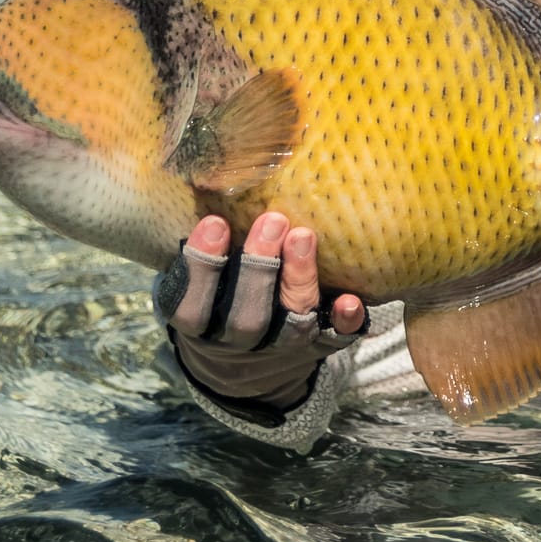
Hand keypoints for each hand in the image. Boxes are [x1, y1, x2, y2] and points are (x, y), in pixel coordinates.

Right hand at [153, 210, 367, 412]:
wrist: (245, 365)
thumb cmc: (215, 297)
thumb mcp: (192, 279)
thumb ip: (195, 243)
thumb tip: (201, 176)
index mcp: (199, 325)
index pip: (189, 306)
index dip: (201, 268)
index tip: (215, 221)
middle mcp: (238, 342)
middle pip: (246, 318)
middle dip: (259, 268)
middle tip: (273, 220)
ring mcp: (280, 349)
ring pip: (290, 326)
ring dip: (298, 280)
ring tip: (304, 235)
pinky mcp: (318, 347)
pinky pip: (335, 339)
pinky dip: (344, 321)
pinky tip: (351, 299)